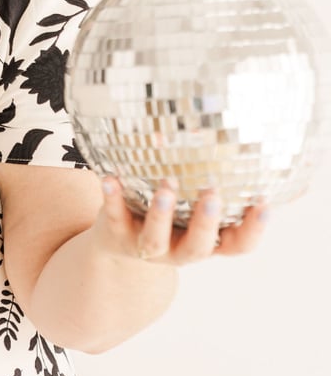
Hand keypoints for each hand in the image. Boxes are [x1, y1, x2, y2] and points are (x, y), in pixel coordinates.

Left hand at [94, 176, 269, 264]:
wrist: (118, 243)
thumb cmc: (166, 216)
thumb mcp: (187, 204)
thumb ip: (198, 174)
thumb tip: (200, 125)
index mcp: (205, 242)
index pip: (238, 244)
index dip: (253, 229)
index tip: (264, 202)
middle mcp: (179, 250)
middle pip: (198, 246)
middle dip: (205, 222)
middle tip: (212, 195)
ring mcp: (147, 247)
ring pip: (155, 239)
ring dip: (161, 214)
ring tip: (166, 186)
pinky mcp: (117, 235)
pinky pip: (115, 217)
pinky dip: (113, 198)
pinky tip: (111, 178)